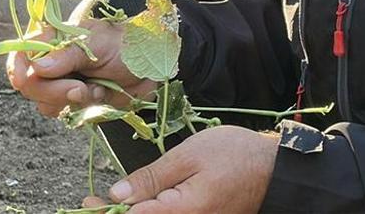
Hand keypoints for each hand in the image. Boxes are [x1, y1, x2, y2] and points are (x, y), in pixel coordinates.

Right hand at [6, 17, 157, 116]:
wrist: (153, 63)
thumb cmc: (124, 42)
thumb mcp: (96, 42)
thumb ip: (66, 55)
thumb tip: (37, 68)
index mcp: (50, 39)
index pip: (20, 54)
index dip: (18, 69)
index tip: (26, 80)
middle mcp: (51, 62)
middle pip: (29, 85)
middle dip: (54, 91)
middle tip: (80, 89)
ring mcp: (62, 83)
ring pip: (45, 103)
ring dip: (70, 101)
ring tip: (96, 88)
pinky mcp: (75, 102)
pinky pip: (65, 113)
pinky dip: (83, 108)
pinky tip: (100, 94)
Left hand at [81, 126, 278, 213]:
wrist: (279, 169)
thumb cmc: (236, 156)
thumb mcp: (187, 157)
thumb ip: (151, 179)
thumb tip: (118, 196)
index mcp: (182, 212)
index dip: (105, 213)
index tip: (86, 202)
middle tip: (91, 202)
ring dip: (133, 213)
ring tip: (110, 201)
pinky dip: (151, 211)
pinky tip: (139, 203)